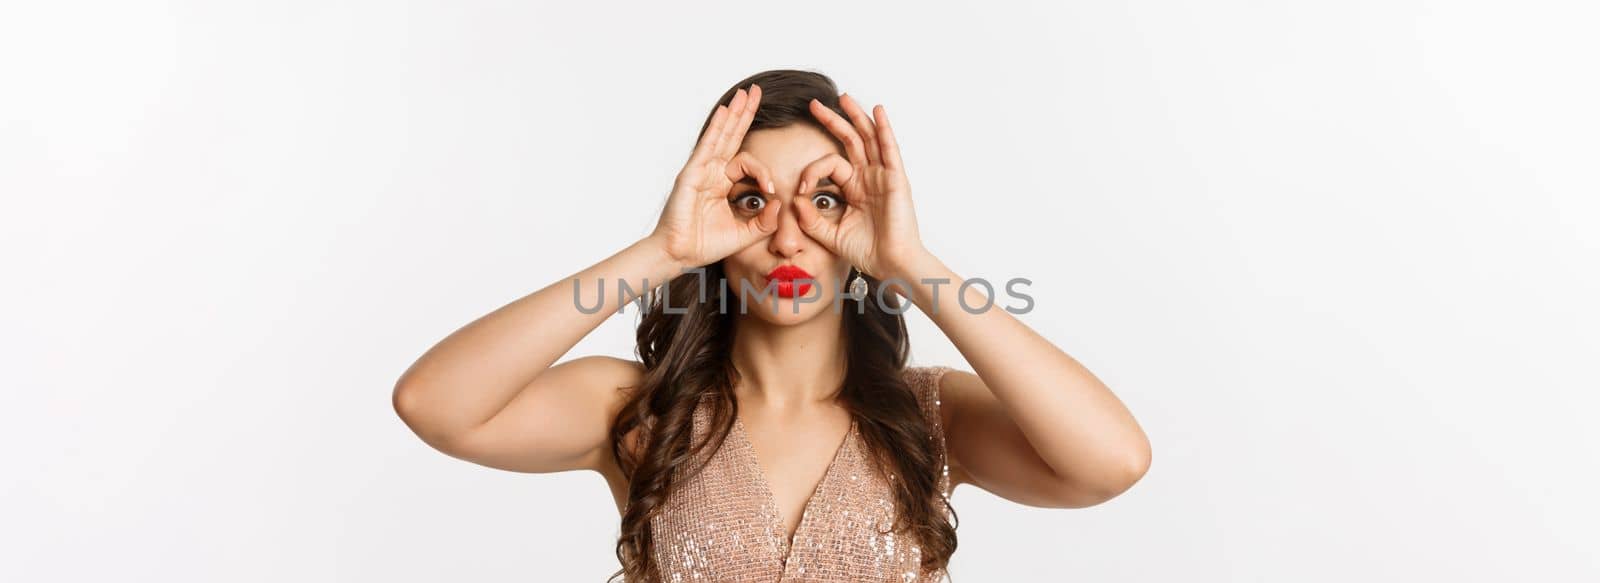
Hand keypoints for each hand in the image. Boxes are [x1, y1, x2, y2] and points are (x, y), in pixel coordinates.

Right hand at [649, 84, 782, 270]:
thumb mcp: (746, 234)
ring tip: (746, 93)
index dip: (764, 172)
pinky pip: (708, 145)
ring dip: (735, 113)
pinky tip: (726, 110)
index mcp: (722, 184)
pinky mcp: (692, 173)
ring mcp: (701, 170)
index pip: (747, 163)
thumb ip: (765, 221)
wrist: (680, 254)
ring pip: (722, 136)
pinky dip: (718, 127)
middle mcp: (712, 172)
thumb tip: (779, 202)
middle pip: (732, 137)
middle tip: (756, 92)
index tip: (772, 189)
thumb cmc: (705, 245)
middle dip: (745, 115)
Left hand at [792, 93, 928, 280]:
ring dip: (856, 116)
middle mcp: (868, 177)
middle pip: (850, 140)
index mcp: (854, 188)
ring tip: (843, 97)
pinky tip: (878, 111)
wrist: (891, 264)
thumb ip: (811, 219)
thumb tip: (794, 200)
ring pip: (868, 137)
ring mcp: (882, 175)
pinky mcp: (895, 178)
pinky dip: (884, 128)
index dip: (811, 172)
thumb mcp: (830, 235)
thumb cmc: (867, 252)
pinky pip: (889, 148)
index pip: (829, 164)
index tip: (799, 189)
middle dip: (833, 120)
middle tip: (814, 104)